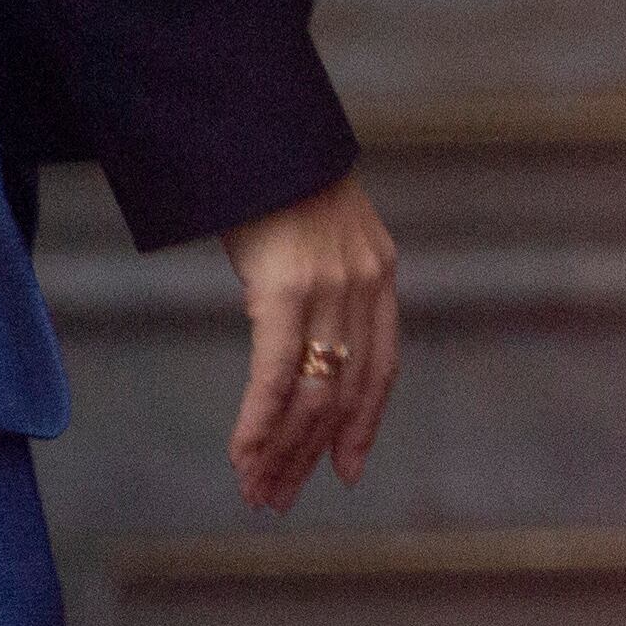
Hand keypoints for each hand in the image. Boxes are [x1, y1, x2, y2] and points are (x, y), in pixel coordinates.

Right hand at [215, 173, 401, 512]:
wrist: (262, 127)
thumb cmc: (279, 178)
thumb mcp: (324, 229)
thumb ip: (330, 278)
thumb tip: (311, 329)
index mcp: (380, 271)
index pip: (382, 368)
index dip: (364, 425)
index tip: (348, 471)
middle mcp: (364, 285)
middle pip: (343, 394)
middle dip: (310, 454)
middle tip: (279, 498)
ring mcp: (329, 289)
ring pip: (312, 395)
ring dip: (281, 451)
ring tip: (257, 490)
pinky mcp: (286, 291)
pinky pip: (275, 376)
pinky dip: (259, 423)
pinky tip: (244, 455)